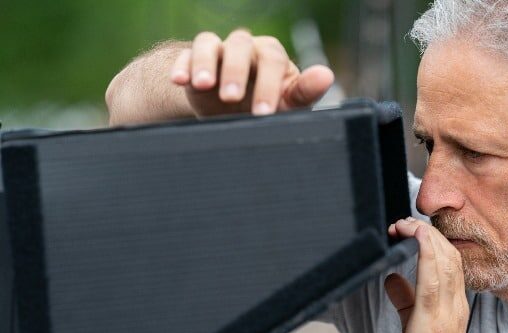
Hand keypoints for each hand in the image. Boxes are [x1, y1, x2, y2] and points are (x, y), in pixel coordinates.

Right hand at [170, 29, 334, 116]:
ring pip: (209, 43)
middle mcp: (246, 48)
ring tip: (204, 86)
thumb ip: (304, 91)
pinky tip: (180, 82)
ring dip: (205, 63)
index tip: (263, 112)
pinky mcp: (193, 60)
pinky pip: (185, 55)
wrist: (231, 112)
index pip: (272, 61)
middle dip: (235, 72)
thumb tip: (326, 75)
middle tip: (231, 99)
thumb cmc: (267, 105)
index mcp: (272, 56)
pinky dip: (182, 66)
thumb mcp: (287, 103)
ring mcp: (218, 51)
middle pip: (240, 47)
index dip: (268, 85)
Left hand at [385, 217, 470, 332]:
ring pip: (445, 261)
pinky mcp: (431, 324)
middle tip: (403, 222)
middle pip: (450, 255)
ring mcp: (446, 314)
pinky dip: (426, 254)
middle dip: (428, 231)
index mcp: (453, 306)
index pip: (450, 260)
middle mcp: (455, 306)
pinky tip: (416, 238)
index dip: (432, 238)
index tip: (409, 229)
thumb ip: (406, 299)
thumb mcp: (414, 325)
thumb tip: (391, 278)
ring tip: (405, 224)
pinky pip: (432, 281)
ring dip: (425, 236)